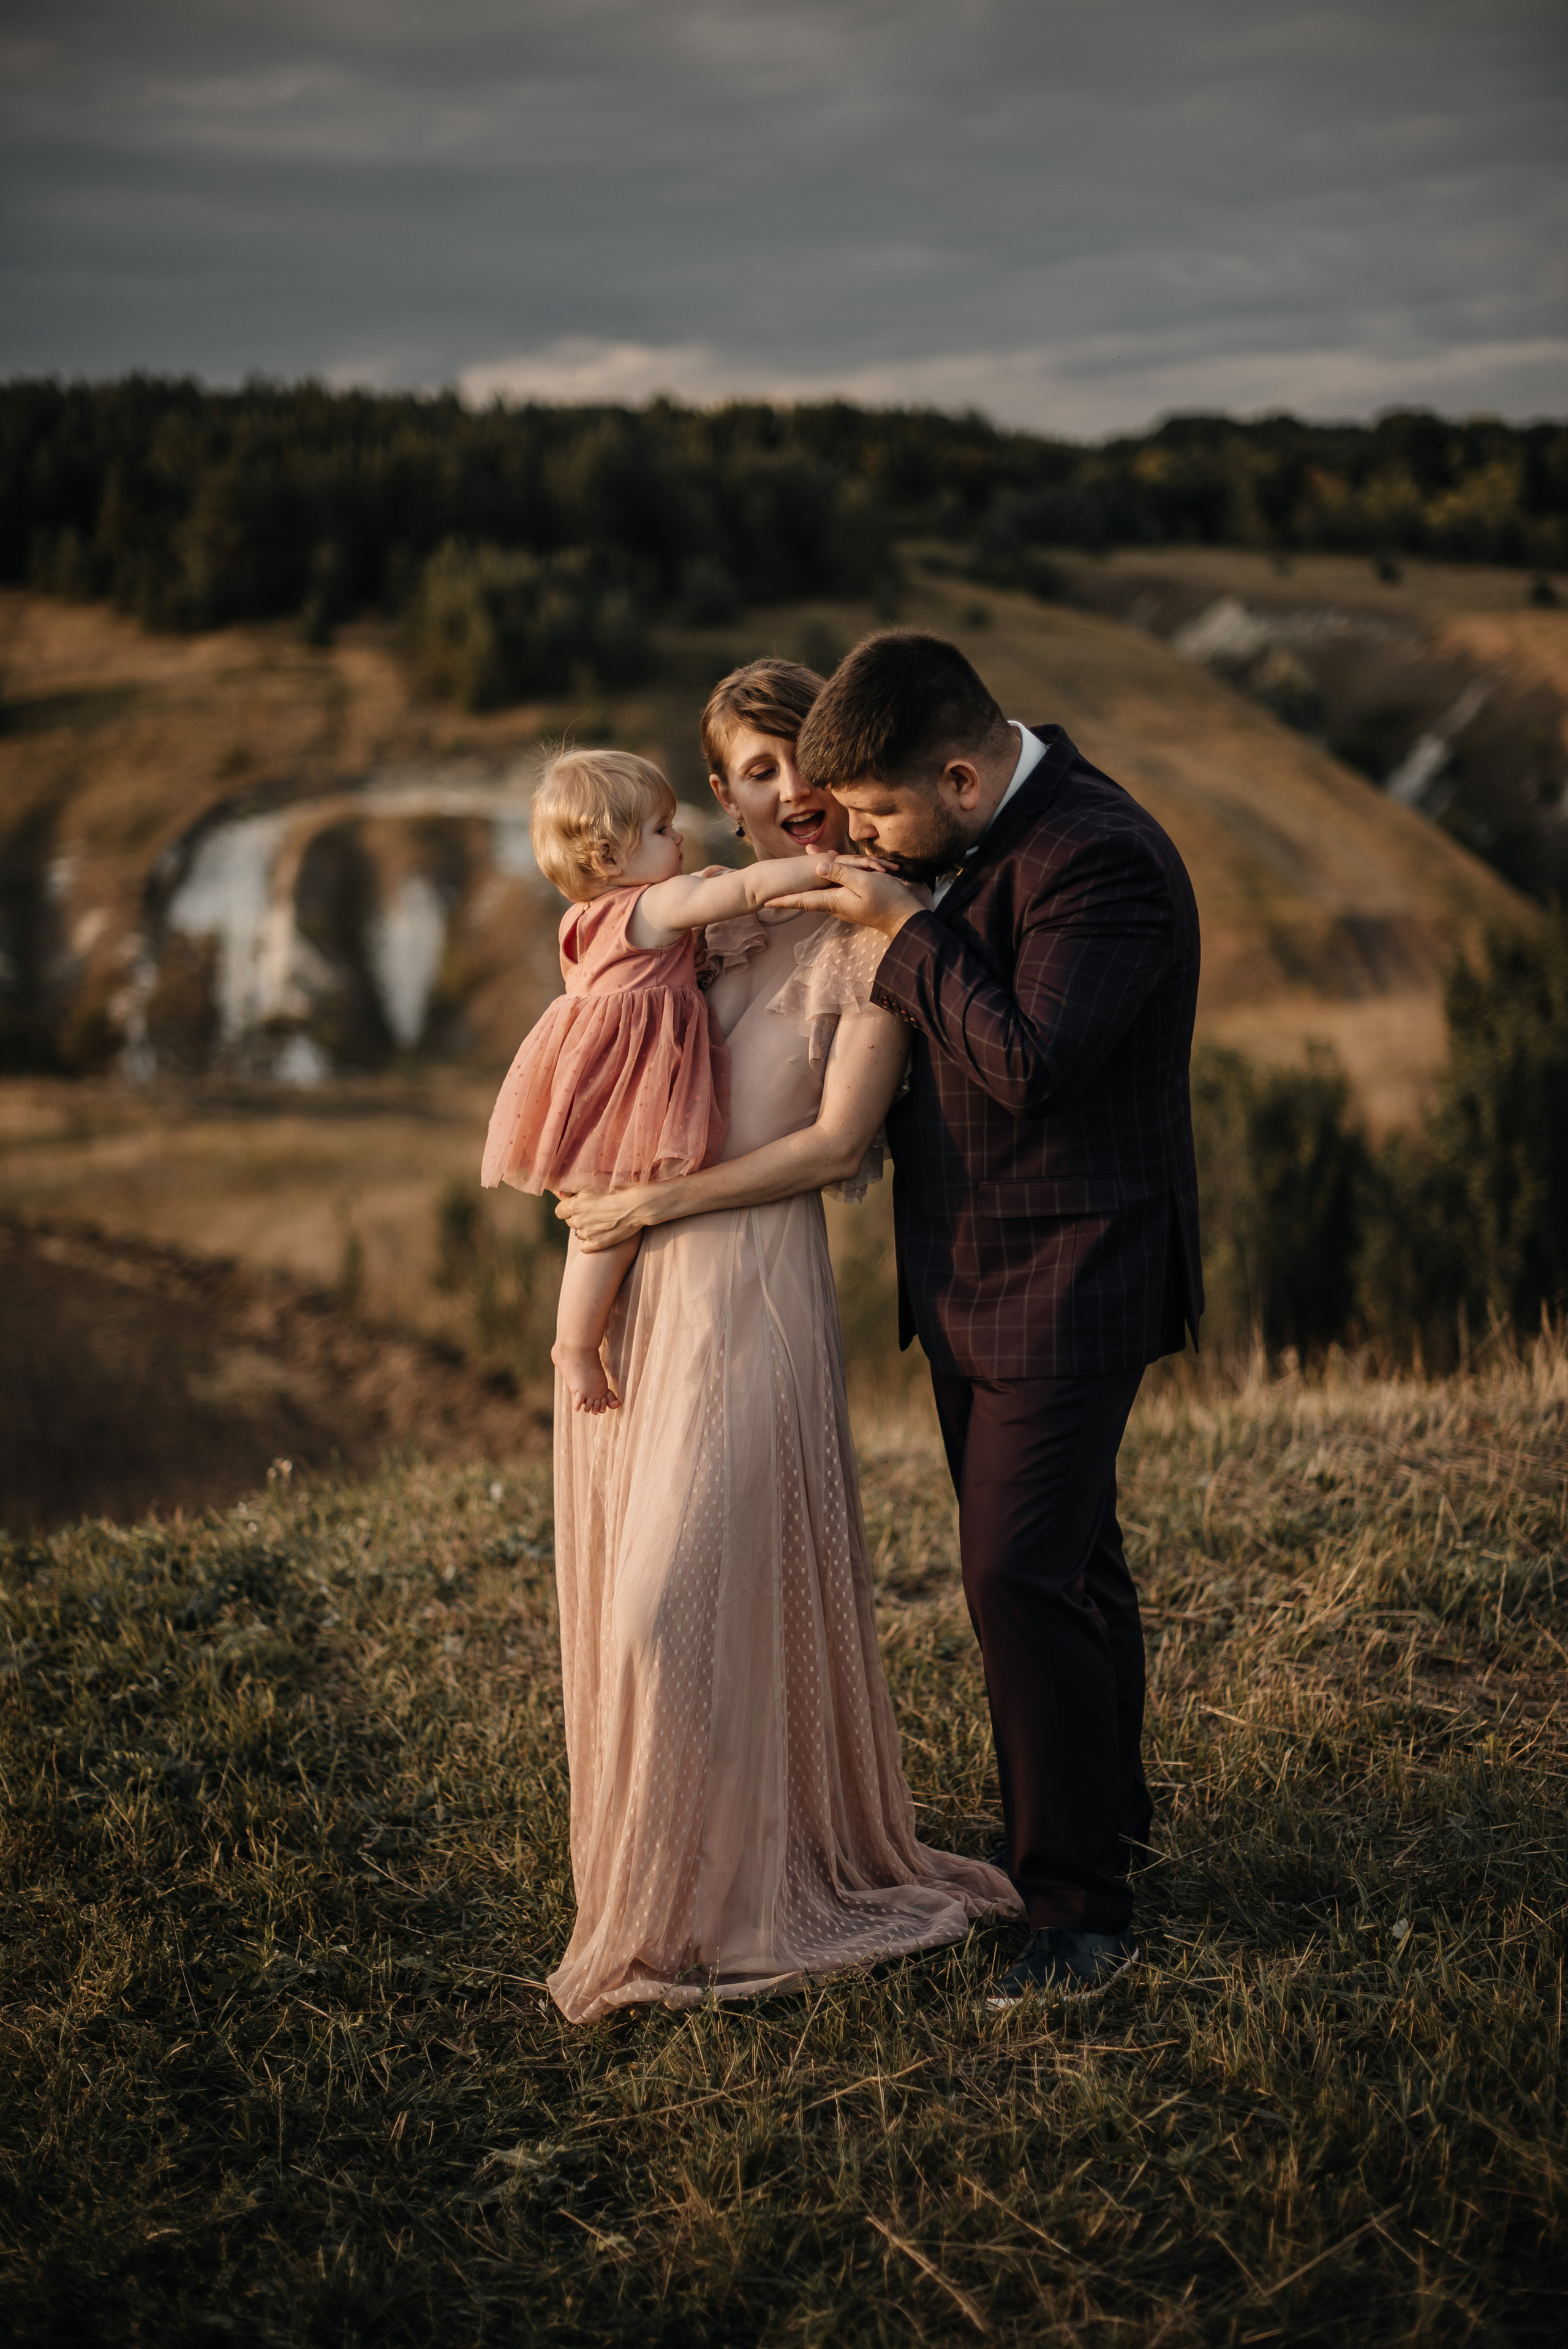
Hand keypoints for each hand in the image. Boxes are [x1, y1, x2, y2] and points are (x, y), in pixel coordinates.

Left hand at [556, 1185, 660, 1249]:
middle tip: (594, 1212)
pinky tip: (598, 1235)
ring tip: (601, 1221)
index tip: (576, 1206)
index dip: (567, 1208)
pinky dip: (588, 1242)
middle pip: (570, 1222)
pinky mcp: (598, 1244)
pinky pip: (584, 1247)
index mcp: (574, 1204)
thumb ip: (579, 1189)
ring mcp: (588, 1234)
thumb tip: (569, 1192)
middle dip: (578, 1217)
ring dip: (586, 1229)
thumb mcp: (595, 1183)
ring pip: (578, 1233)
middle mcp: (578, 1220)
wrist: (638, 1204)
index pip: (559, 1211)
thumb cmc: (619, 1189)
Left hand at [770, 856, 927, 937]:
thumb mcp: (864, 883)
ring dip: (809, 877)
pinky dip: (829, 873)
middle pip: (809, 893)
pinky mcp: (856, 898)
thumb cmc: (888, 901)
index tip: (765, 902)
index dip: (783, 900)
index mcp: (834, 900)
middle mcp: (836, 903)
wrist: (907, 917)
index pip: (802, 900)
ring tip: (798, 865)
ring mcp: (846, 901)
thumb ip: (841, 874)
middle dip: (791, 889)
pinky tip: (830, 863)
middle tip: (772, 887)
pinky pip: (837, 885)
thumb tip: (817, 867)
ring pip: (822, 887)